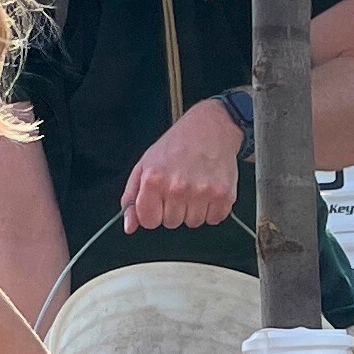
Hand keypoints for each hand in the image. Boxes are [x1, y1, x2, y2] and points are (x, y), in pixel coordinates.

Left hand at [120, 98, 244, 232]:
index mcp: (154, 180)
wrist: (211, 127)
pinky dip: (213, 209)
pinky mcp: (223, 195)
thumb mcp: (145, 165)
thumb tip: (129, 226)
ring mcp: (202, 192)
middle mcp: (178, 187)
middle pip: (171, 223)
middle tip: (179, 186)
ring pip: (193, 223)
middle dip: (174, 209)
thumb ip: (132, 197)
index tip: (159, 200)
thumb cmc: (178, 144)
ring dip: (194, 209)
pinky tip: (208, 189)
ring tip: (195, 186)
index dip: (153, 212)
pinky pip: (214, 219)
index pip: (148, 221)